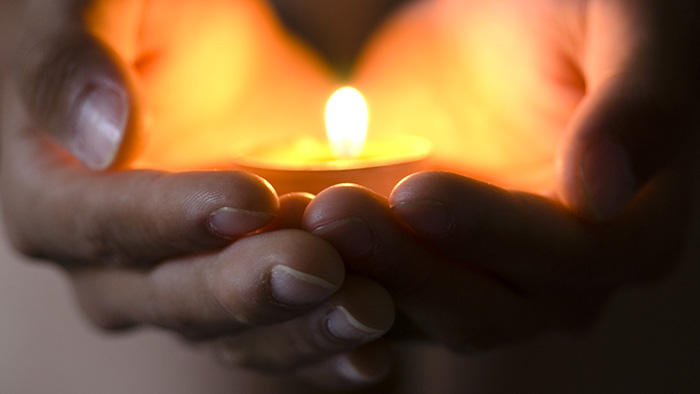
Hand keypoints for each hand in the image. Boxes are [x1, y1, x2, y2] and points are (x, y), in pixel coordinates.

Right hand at [1, 1, 394, 388]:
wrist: (202, 35)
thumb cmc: (142, 7)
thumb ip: (68, 55)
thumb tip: (101, 137)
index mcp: (53, 189)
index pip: (95, 223)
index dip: (168, 219)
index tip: (250, 199)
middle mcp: (111, 255)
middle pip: (167, 295)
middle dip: (243, 288)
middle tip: (319, 268)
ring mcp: (182, 277)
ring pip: (230, 329)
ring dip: (298, 328)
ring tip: (368, 308)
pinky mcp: (244, 282)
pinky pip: (278, 327)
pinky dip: (324, 338)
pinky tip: (377, 344)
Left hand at [303, 0, 699, 350]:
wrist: (500, 14)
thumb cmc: (573, 4)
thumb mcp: (629, 21)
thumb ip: (642, 100)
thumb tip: (605, 192)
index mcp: (629, 225)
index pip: (570, 258)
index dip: (494, 234)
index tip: (417, 193)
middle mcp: (557, 273)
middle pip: (485, 307)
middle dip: (408, 265)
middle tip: (334, 211)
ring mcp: (482, 274)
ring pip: (419, 309)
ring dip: (357, 275)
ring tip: (295, 222)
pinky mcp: (420, 261)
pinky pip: (374, 283)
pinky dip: (330, 266)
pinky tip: (284, 226)